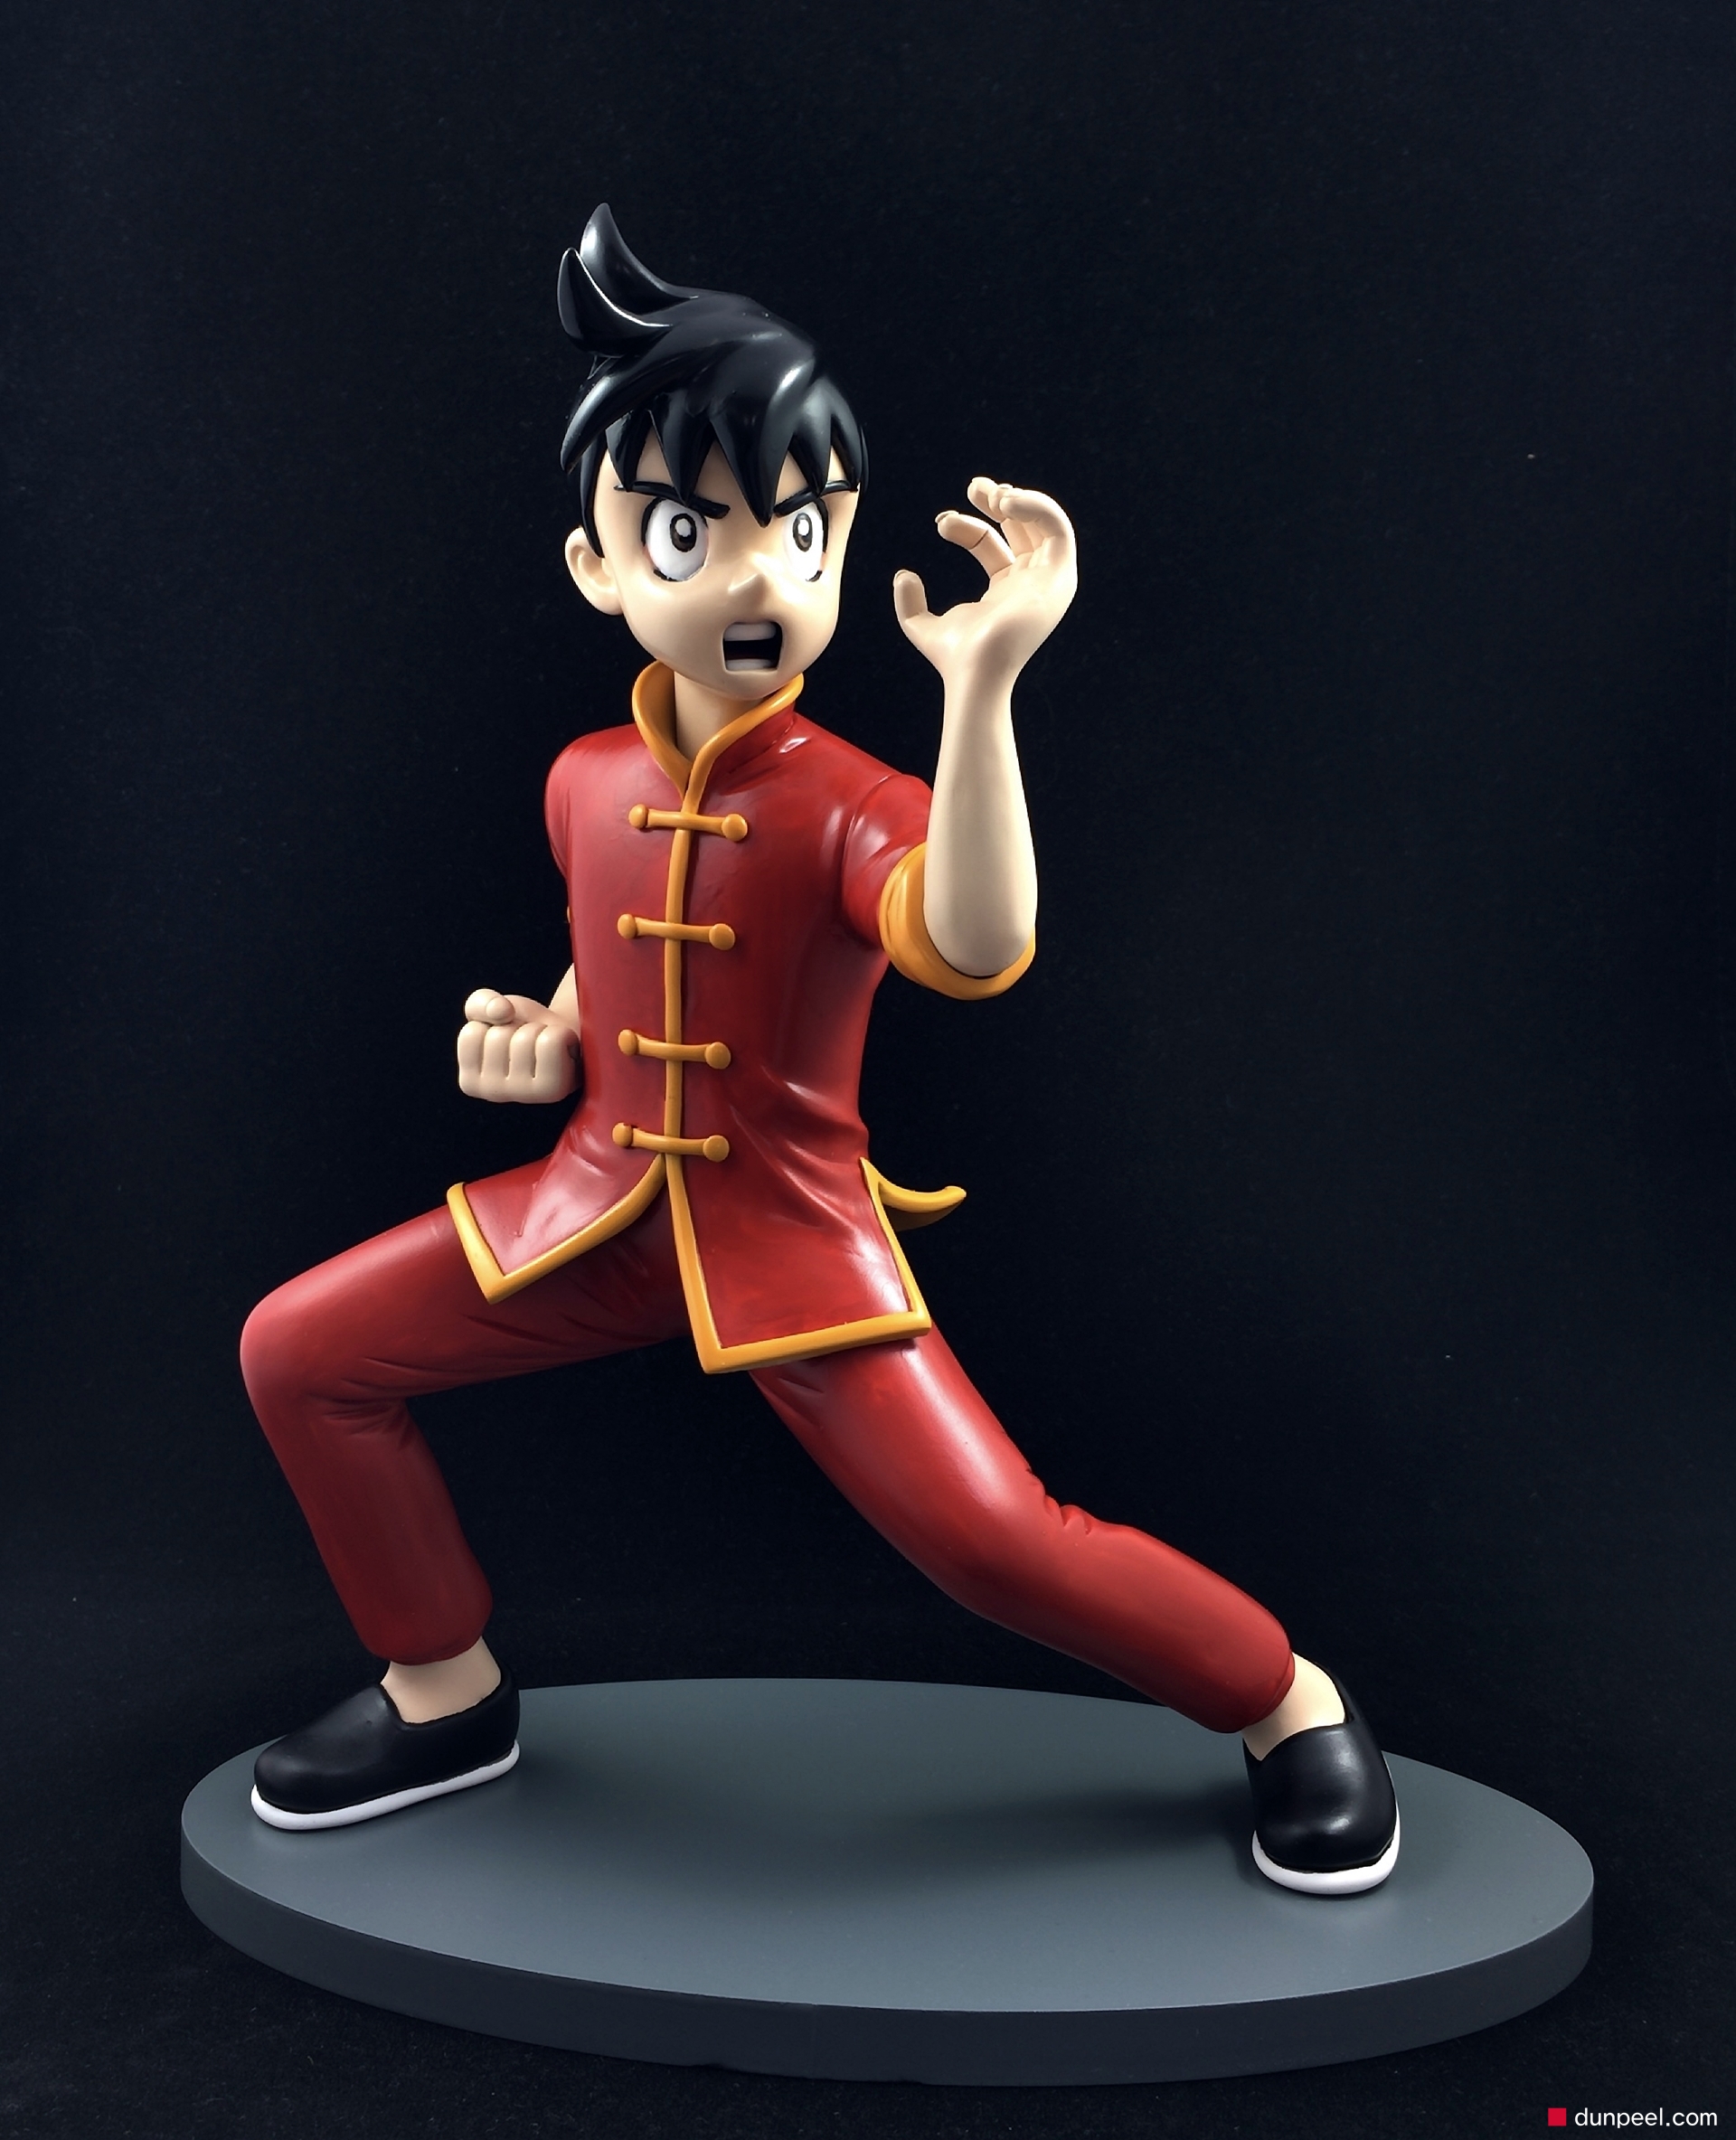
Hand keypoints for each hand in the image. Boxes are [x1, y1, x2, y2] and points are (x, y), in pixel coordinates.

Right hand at [456, 989, 579, 1103]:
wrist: (563, 1040)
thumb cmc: (523, 1028)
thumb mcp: (493, 1009)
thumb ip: (481, 1002)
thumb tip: (502, 1011)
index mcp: (470, 1081)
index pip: (471, 1033)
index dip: (492, 1024)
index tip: (504, 1038)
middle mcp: (493, 1094)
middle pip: (498, 1036)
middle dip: (516, 1027)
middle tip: (528, 1043)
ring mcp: (524, 1095)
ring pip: (525, 1038)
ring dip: (538, 1030)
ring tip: (543, 1046)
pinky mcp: (554, 1089)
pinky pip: (552, 1042)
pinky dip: (559, 1034)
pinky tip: (561, 1050)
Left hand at [892, 478, 1077, 695]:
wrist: (973, 669)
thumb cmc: (954, 657)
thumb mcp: (921, 625)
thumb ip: (909, 603)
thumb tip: (904, 575)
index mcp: (1004, 589)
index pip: (990, 544)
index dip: (967, 526)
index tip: (940, 523)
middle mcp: (1028, 582)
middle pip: (1022, 528)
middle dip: (998, 500)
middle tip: (972, 487)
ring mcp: (1045, 579)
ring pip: (1045, 522)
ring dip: (1020, 499)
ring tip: (992, 494)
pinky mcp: (1058, 576)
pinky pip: (1058, 528)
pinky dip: (1036, 507)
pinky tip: (1005, 502)